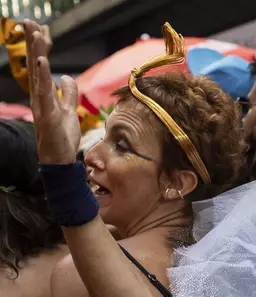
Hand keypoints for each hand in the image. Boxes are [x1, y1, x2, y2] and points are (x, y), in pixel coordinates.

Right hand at [25, 19, 79, 164]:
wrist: (59, 159)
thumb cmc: (62, 136)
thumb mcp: (69, 110)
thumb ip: (69, 94)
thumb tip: (67, 77)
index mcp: (44, 93)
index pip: (41, 65)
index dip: (41, 47)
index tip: (42, 29)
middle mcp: (39, 96)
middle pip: (35, 64)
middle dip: (33, 43)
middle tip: (30, 22)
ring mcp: (42, 105)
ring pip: (38, 74)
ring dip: (37, 53)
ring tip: (37, 35)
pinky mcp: (48, 114)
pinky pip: (44, 92)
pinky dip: (43, 77)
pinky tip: (42, 62)